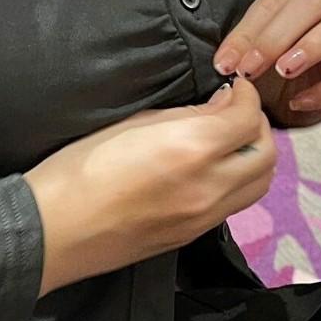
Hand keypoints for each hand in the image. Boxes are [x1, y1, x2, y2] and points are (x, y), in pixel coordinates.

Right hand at [23, 79, 275, 296]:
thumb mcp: (130, 124)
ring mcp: (203, 217)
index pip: (247, 118)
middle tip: (236, 111)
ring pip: (258, 185)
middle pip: (266, 155)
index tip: (234, 85)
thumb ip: (184, 115)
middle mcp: (208, 187)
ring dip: (254, 157)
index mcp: (192, 150)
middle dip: (258, 125)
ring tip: (230, 140)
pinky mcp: (192, 235)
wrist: (54, 231)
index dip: (246, 95)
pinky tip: (213, 167)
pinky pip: (235, 205)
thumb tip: (219, 107)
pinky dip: (238, 180)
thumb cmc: (78, 171)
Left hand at [212, 0, 320, 128]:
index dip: (248, 33)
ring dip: (312, 46)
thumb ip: (239, 50)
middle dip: (276, 37)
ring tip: (285, 71)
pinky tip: (299, 101)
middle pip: (312, 2)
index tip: (226, 63)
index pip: (272, 1)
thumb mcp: (246, 51)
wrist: (282, 94)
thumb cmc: (264, 62)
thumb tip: (225, 61)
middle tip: (250, 68)